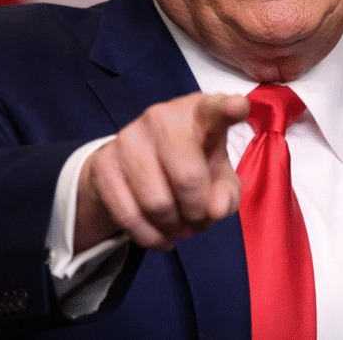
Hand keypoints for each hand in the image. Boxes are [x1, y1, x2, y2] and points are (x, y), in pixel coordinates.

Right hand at [75, 92, 249, 252]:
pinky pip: (128, 215)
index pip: (215, 109)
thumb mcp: (218, 176)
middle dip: (198, 212)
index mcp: (200, 112)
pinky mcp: (103, 163)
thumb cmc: (191, 162)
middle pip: (188, 177)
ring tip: (181, 226)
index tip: (239, 106)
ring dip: (174, 226)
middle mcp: (162, 117)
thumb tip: (216, 209)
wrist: (132, 164)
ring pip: (157, 202)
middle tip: (200, 222)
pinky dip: (150, 236)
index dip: (229, 109)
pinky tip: (160, 235)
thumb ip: (227, 193)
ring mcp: (129, 137)